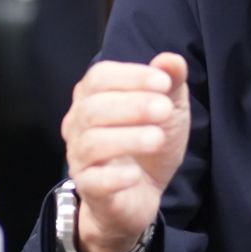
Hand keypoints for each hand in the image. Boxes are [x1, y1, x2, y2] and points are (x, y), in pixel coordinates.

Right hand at [64, 53, 190, 251]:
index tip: (164, 83)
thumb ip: (171, 82)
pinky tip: (136, 174)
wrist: (143, 191)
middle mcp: (79, 124)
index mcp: (93, 97)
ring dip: (128, 138)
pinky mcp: (89, 188)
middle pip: (93, 108)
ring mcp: (80, 157)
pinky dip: (115, 176)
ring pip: (92, 142)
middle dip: (132, 106)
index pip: (99, 77)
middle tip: (164, 110)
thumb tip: (171, 60)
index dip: (131, 76)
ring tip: (157, 138)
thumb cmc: (148, 141)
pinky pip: (94, 180)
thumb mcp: (168, 108)